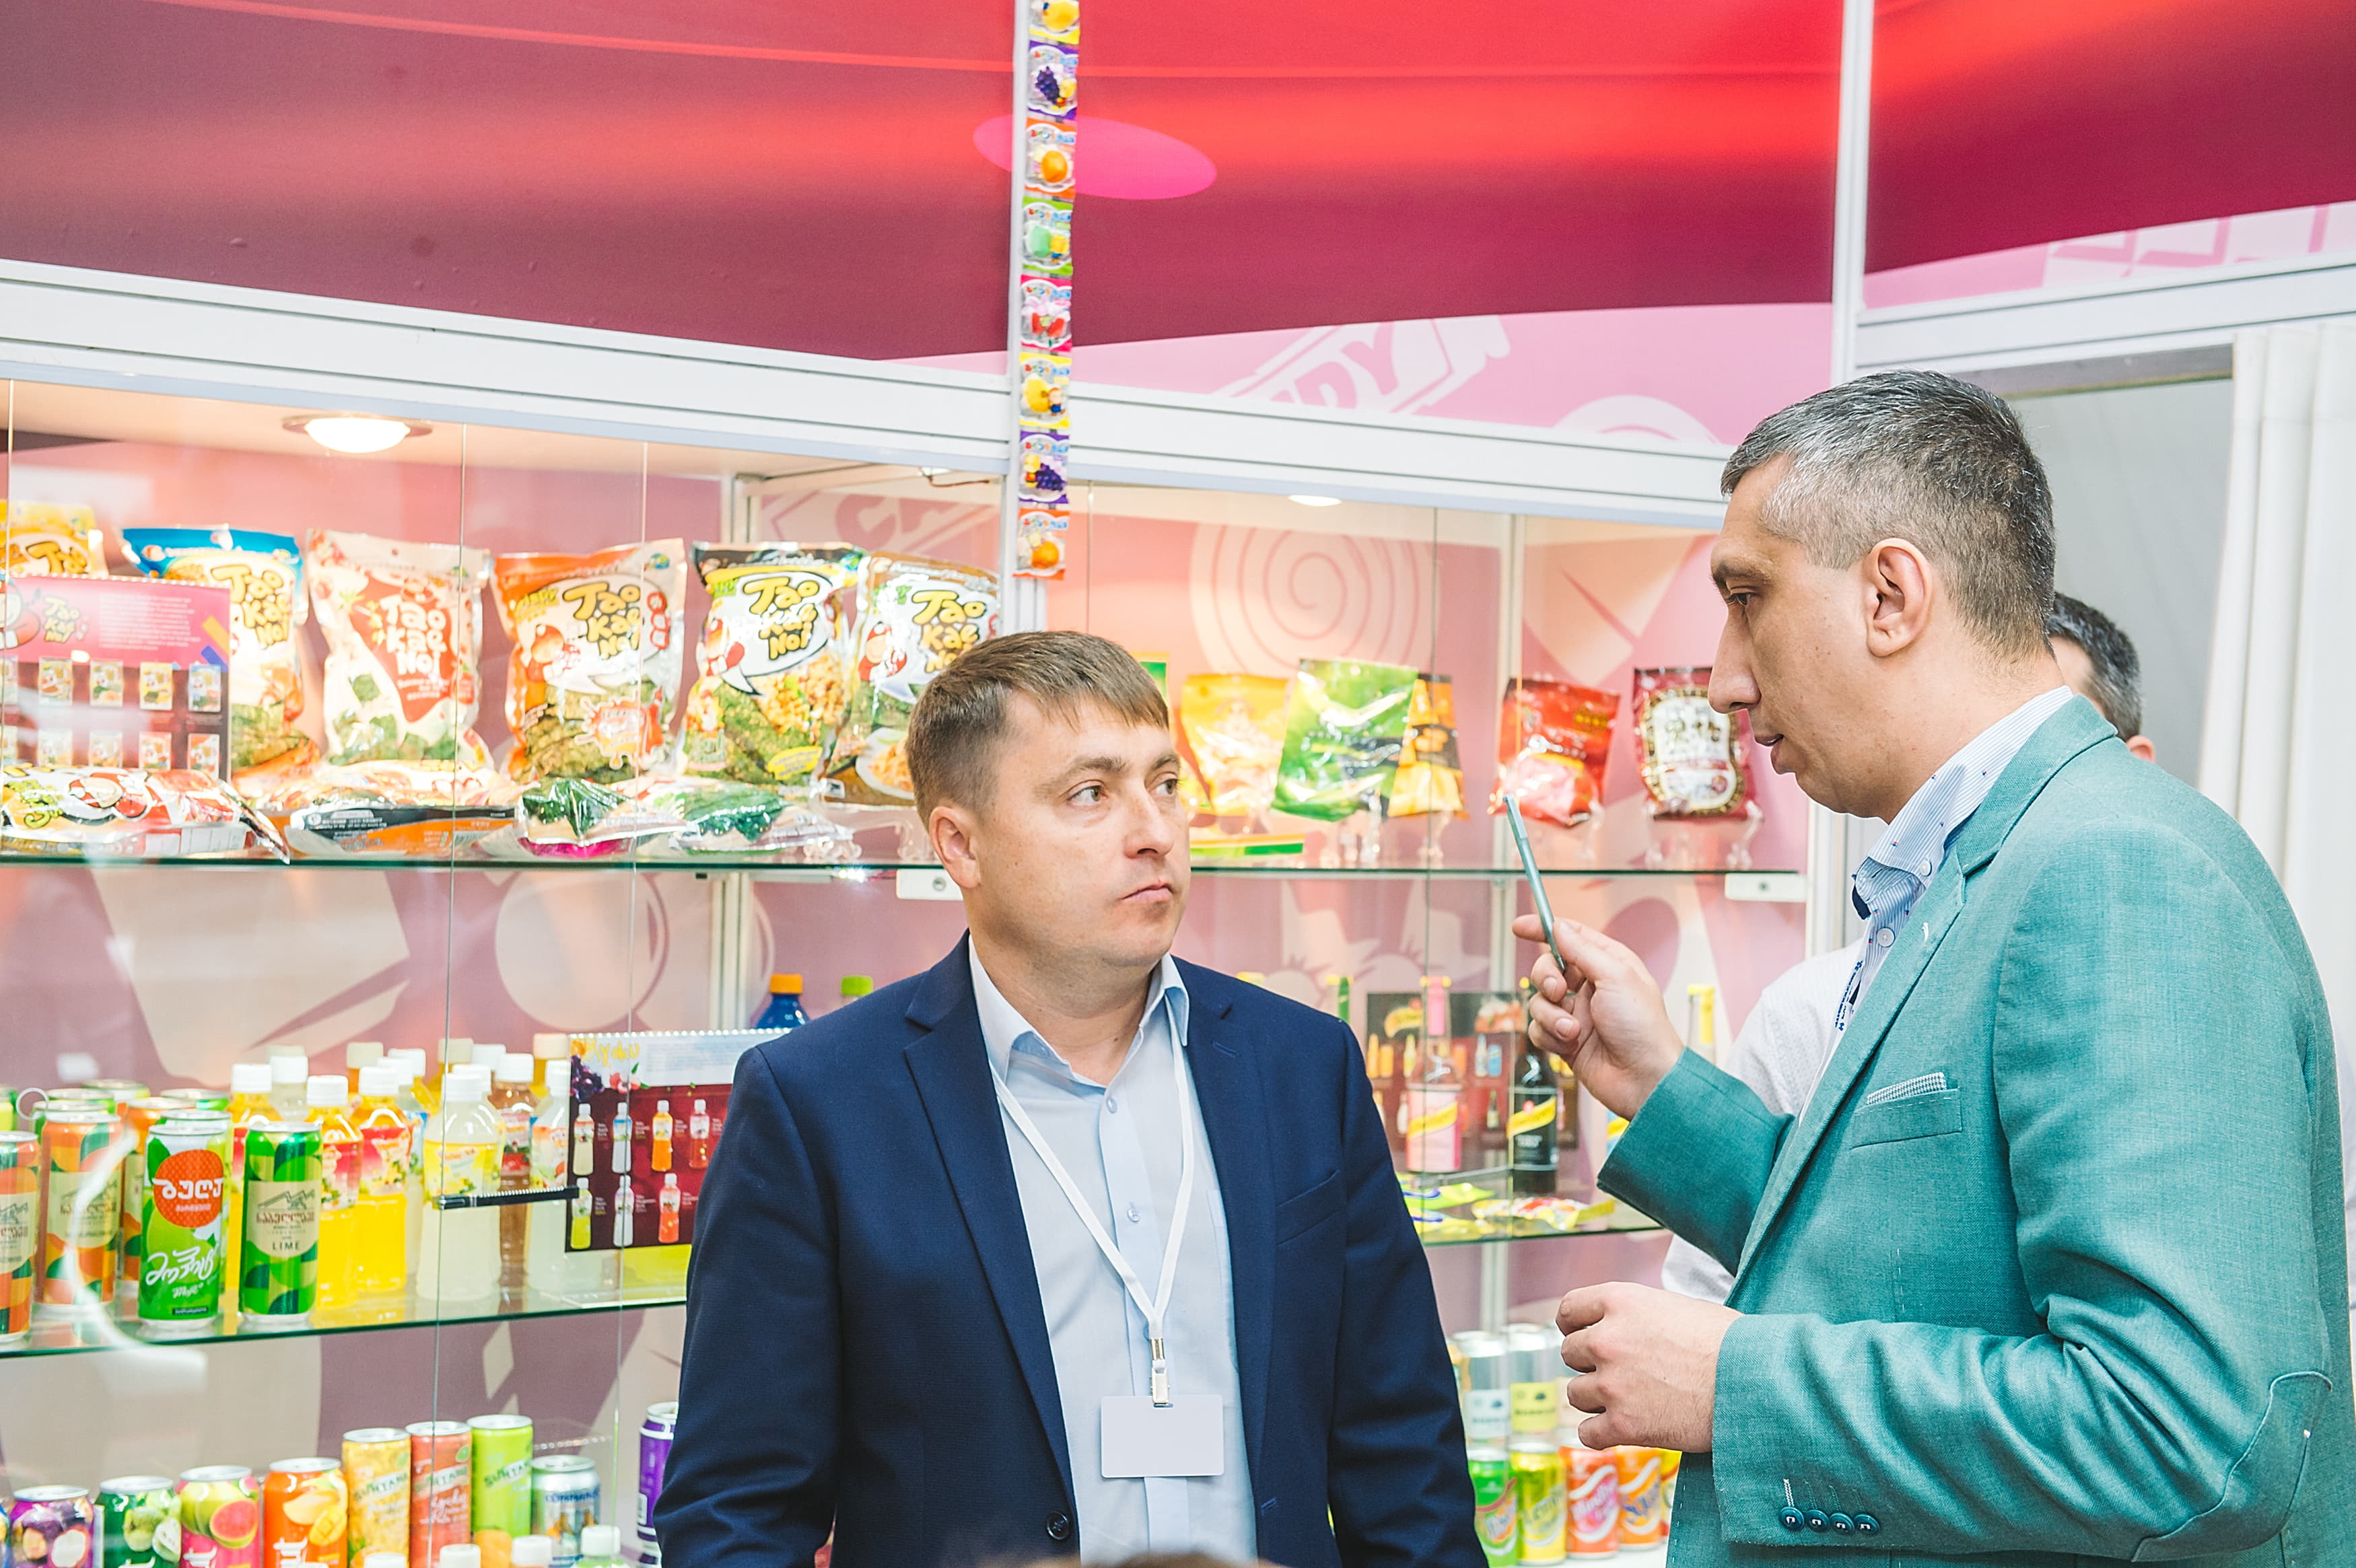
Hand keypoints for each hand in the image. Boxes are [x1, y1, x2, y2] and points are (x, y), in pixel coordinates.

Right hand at [1514, 913, 1682, 1118]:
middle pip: (1547, 968)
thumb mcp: (1616, 977)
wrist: (1644, 1079)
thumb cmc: (1643, 1028)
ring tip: (1574, 1031)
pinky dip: (1550, 1036)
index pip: (1569, 937)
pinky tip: (1570, 1045)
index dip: (1543, 929)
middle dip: (1546, 978)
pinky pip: (1538, 1029)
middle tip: (1559, 991)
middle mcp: (1590, 987)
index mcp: (1608, 964)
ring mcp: (1577, 1014)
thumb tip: (1558, 927)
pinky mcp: (1565, 1039)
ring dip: (1551, 1016)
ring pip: (1539, 1001)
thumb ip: (1582, 950)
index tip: (1519, 927)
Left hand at [1557, 1282, 1736, 1452]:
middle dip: (1591, 1363)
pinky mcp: (1624, 1425)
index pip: (1569, 1310)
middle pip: (1571, 1353)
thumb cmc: (1729, 1342)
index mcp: (1620, 1301)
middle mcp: (1607, 1339)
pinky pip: (1587, 1433)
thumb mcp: (1677, 1307)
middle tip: (1621, 1372)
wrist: (1756, 1382)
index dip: (1574, 1325)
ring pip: (1575, 1394)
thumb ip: (1638, 1315)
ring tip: (1628, 1400)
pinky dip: (1601, 1433)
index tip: (1581, 1335)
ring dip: (1596, 1399)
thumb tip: (1621, 1327)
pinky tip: (1621, 1429)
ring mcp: (1612, 1384)